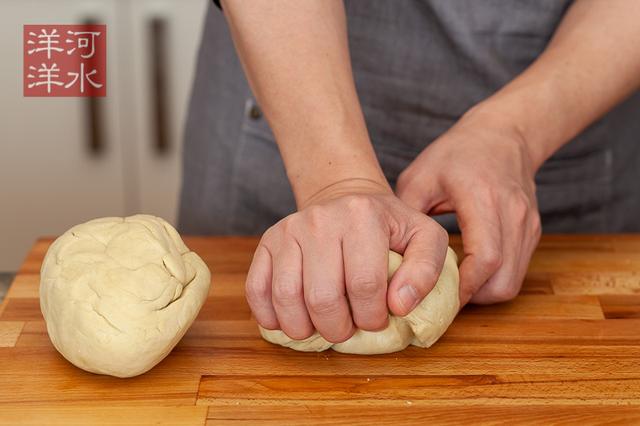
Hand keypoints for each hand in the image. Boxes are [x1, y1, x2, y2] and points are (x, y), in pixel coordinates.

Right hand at [245, 178, 448, 342]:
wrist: (347, 199)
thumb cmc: (388, 227)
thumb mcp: (424, 238)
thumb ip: (426, 271)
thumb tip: (399, 306)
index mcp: (362, 216)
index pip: (365, 286)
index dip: (373, 317)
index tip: (378, 319)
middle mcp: (320, 219)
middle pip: (323, 298)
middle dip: (338, 328)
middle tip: (348, 327)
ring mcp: (288, 229)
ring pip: (286, 298)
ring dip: (304, 328)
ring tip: (321, 327)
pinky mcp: (267, 242)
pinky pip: (257, 289)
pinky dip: (270, 316)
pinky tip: (290, 320)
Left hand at [396, 107, 541, 304]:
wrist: (504, 134)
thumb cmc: (457, 154)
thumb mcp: (420, 177)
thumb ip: (405, 217)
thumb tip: (387, 257)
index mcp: (483, 198)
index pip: (485, 258)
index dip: (462, 287)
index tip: (434, 298)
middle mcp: (513, 214)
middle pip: (503, 281)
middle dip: (471, 298)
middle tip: (439, 298)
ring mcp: (528, 225)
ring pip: (512, 282)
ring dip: (482, 293)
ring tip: (452, 287)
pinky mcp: (532, 232)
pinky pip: (516, 271)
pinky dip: (492, 280)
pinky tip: (468, 272)